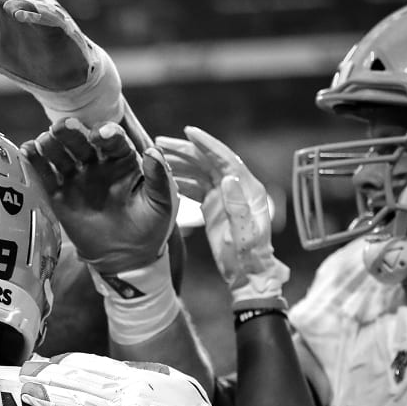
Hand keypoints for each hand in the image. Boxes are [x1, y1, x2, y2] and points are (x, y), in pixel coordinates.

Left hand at [20, 353, 271, 405]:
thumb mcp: (173, 383)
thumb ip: (140, 374)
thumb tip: (107, 368)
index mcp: (143, 379)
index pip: (95, 366)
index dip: (65, 363)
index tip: (43, 362)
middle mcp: (133, 398)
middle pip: (83, 384)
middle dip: (50, 378)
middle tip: (24, 374)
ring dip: (53, 401)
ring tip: (29, 396)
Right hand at [22, 119, 176, 273]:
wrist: (127, 257)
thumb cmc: (150, 226)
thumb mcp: (162, 203)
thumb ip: (159, 178)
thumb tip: (153, 153)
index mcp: (123, 160)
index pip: (113, 141)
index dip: (107, 134)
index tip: (101, 134)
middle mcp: (97, 163)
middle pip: (82, 142)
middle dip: (73, 133)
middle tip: (63, 126)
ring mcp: (76, 178)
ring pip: (61, 155)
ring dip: (52, 144)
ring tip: (44, 140)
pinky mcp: (59, 195)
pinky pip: (45, 176)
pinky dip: (35, 163)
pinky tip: (27, 151)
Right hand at [157, 127, 287, 309]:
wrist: (248, 274)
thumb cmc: (249, 257)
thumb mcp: (244, 233)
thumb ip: (237, 206)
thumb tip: (227, 178)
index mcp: (247, 189)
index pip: (225, 159)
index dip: (207, 144)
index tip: (189, 131)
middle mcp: (236, 188)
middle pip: (208, 161)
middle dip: (185, 150)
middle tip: (159, 142)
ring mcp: (224, 196)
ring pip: (199, 172)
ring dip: (179, 163)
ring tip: (157, 157)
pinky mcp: (213, 206)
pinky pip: (195, 187)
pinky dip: (180, 181)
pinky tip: (164, 179)